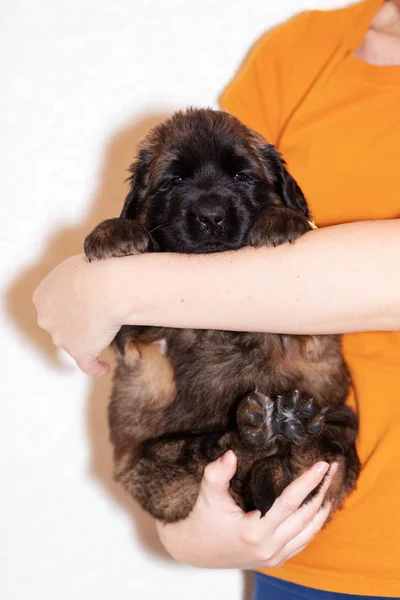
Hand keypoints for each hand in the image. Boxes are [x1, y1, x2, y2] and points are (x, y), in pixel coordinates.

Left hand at [33, 254, 120, 375]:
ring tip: (105, 333)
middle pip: (60, 324)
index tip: (83, 301)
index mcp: (42, 297)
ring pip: (74, 341)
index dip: (69, 303)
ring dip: (87, 338)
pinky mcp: (81, 352)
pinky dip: (95, 367)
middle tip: (96, 313)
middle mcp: (46, 319)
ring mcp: (62, 338)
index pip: (54, 304)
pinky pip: (88, 364)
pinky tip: (103, 367)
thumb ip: (73, 278)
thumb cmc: (94, 271)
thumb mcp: (76, 265)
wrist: (106, 287)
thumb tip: (85, 279)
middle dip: (75, 320)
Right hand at [156, 451, 336, 568]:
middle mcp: (268, 547)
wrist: (196, 550)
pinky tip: (319, 509)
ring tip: (331, 485)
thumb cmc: (203, 519)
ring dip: (323, 508)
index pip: (289, 502)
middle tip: (333, 468)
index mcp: (254, 531)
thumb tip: (230, 454)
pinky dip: (315, 525)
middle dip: (322, 490)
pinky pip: (303, 542)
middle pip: (306, 516)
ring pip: (310, 532)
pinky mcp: (276, 560)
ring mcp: (274, 557)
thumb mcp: (208, 494)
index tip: (323, 464)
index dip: (308, 482)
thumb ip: (217, 473)